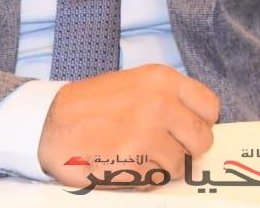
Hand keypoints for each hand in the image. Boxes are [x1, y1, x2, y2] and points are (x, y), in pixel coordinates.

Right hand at [37, 64, 218, 187]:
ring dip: (161, 166)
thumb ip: (167, 99)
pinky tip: (123, 164)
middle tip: (162, 148)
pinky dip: (143, 178)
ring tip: (135, 154)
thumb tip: (194, 123)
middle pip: (202, 140)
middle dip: (186, 149)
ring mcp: (149, 135)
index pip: (210, 107)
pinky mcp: (136, 163)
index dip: (200, 122)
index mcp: (162, 79)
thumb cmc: (90, 105)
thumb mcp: (134, 84)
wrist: (49, 123)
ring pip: (181, 165)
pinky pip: (157, 180)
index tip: (187, 129)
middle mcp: (160, 104)